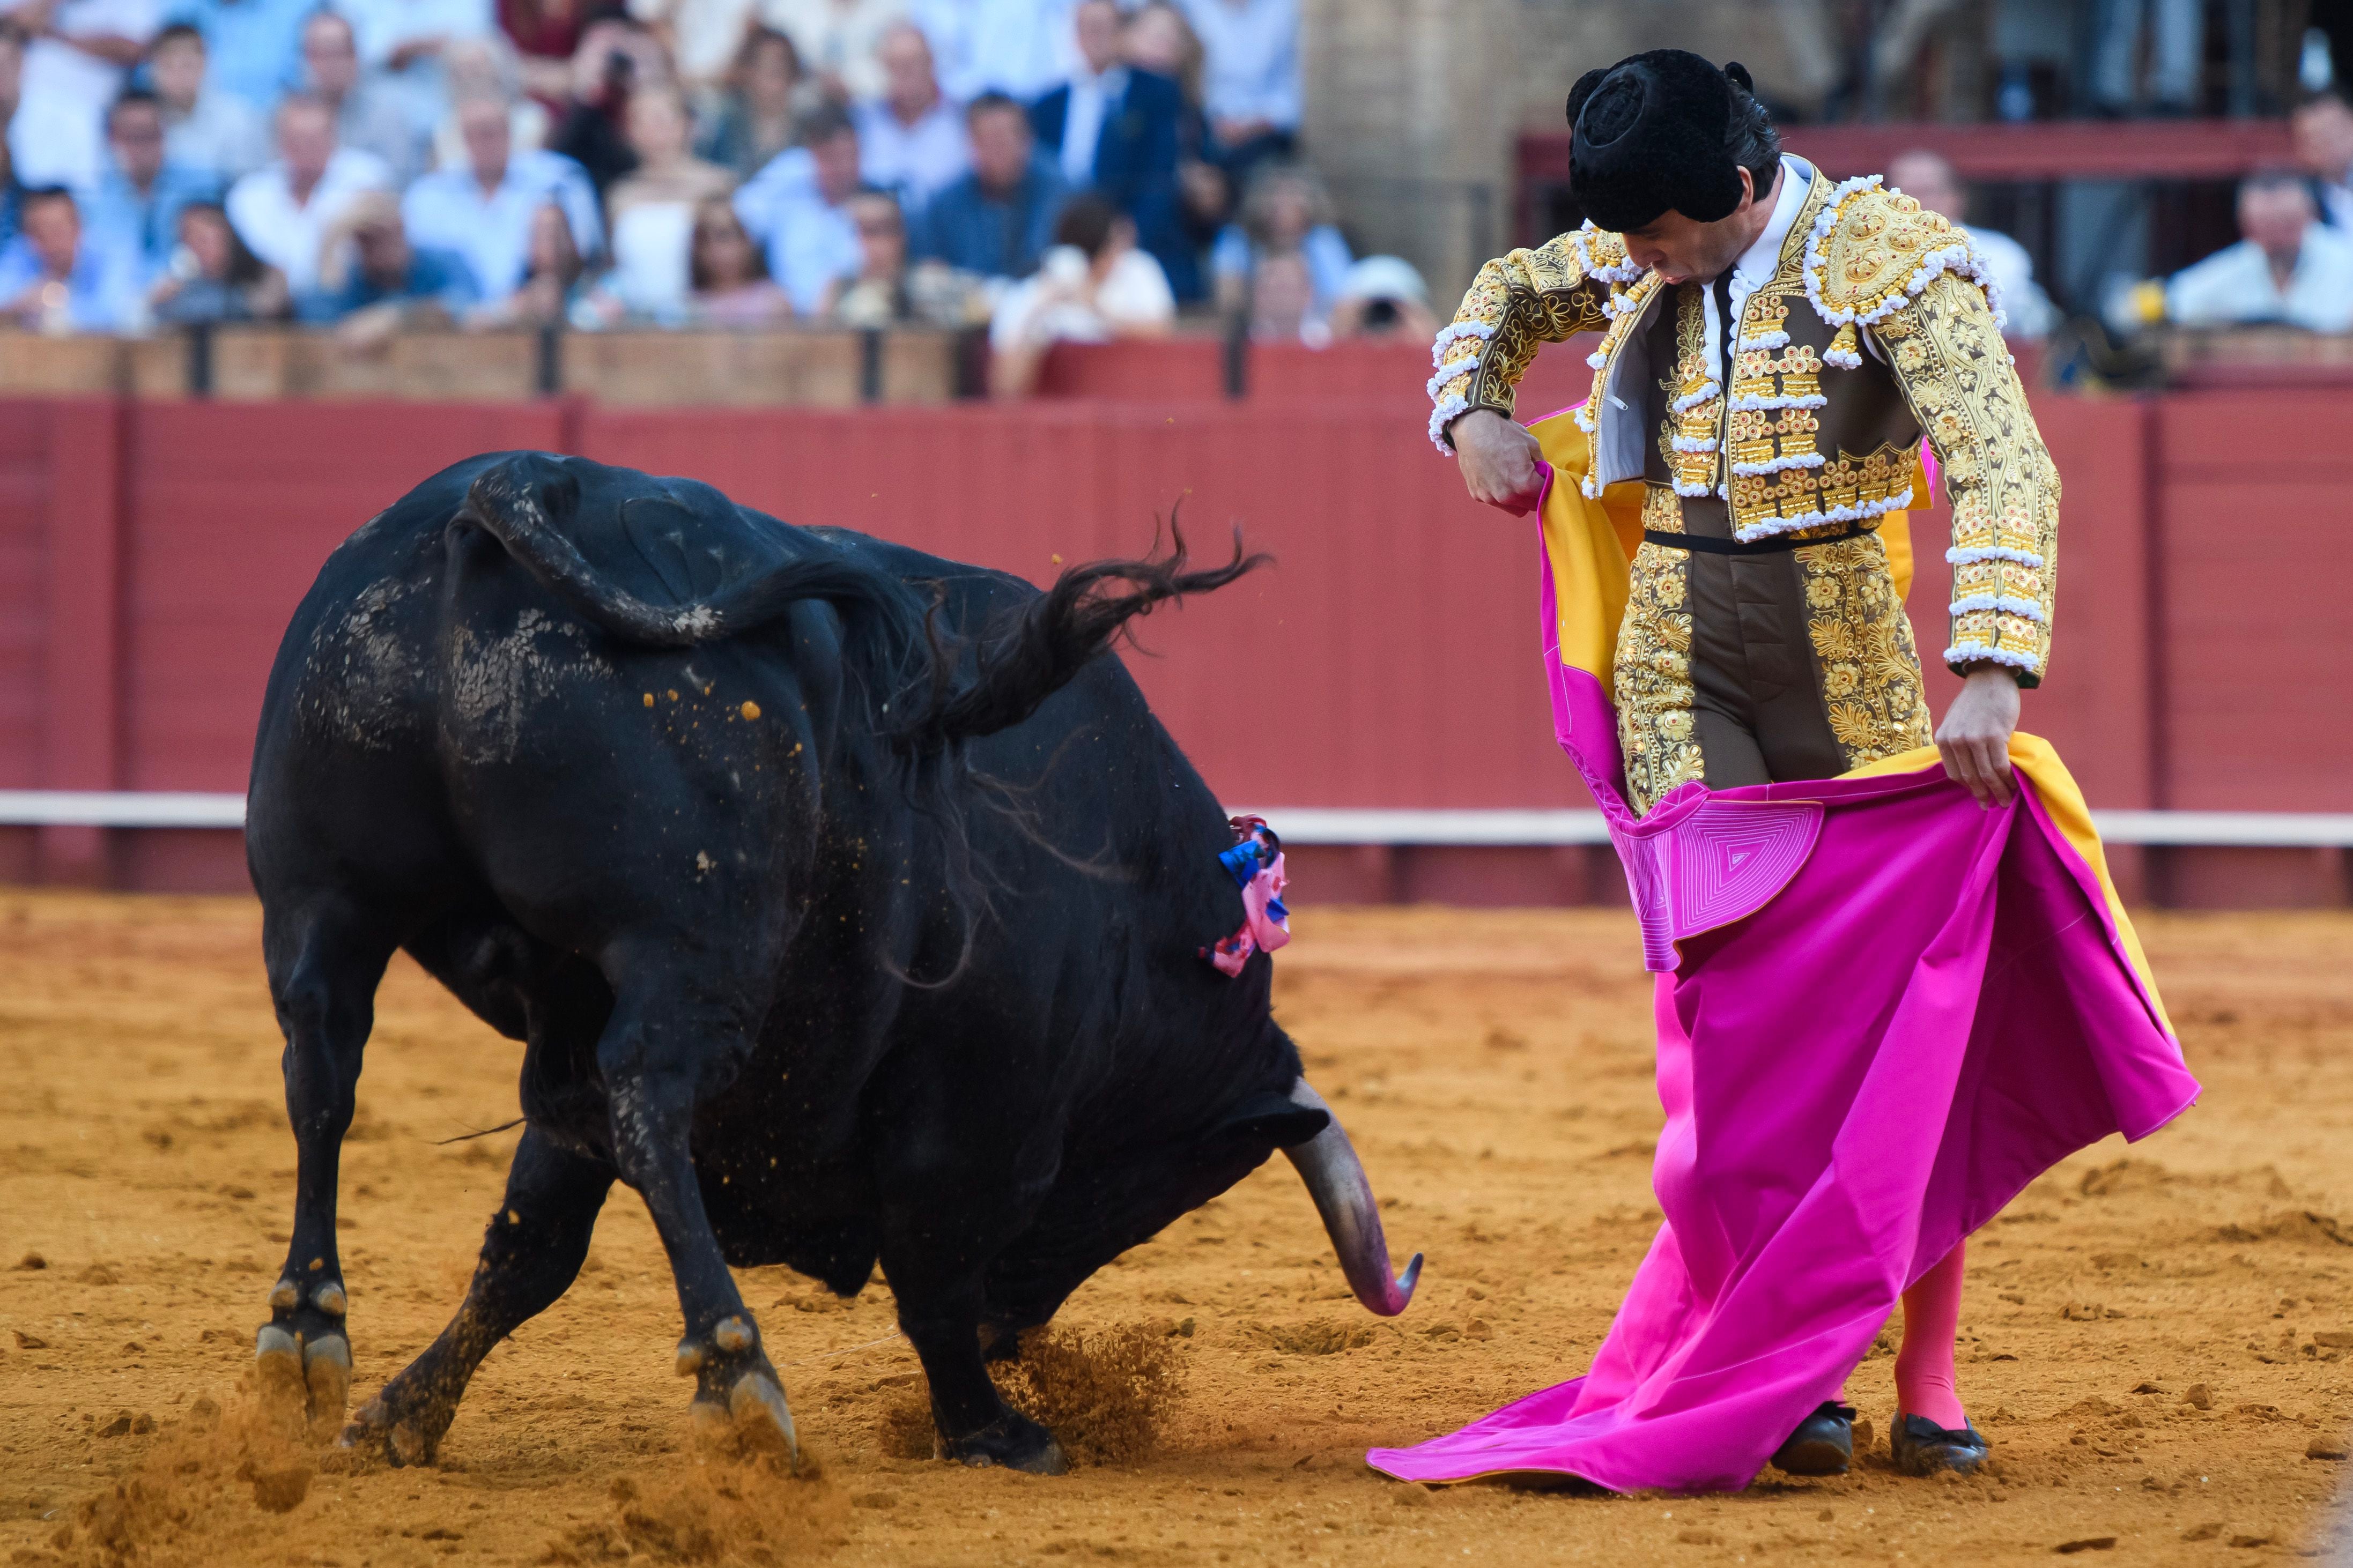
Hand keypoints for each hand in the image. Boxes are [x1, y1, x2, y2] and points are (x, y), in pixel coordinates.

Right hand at [1450, 407, 1545, 515]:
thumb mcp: (1531, 444)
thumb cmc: (1503, 433)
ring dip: (1518, 499)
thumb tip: (1544, 475)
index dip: (1547, 484)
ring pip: (1514, 508)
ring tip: (1513, 479)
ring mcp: (1490, 498)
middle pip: (1530, 505)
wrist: (1472, 428)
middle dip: (1534, 494)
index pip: (1545, 494)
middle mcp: (1507, 496)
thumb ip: (1541, 465)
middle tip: (1530, 478)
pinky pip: (1496, 502)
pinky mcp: (1477, 495)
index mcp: (1524, 484)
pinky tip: (1496, 477)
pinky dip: (1500, 494)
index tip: (1544, 477)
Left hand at [1936, 665, 2020, 807]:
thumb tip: (1971, 771)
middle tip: (1993, 806)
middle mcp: (1955, 741)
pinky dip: (2008, 779)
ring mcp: (1974, 739)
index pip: (1954, 774)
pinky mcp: (1994, 736)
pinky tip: (2014, 785)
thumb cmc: (1975, 702)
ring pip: (1986, 775)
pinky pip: (2001, 765)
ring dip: (1998, 791)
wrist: (1990, 678)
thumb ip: (1959, 745)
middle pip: (1970, 777)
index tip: (1979, 796)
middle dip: (1983, 795)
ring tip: (2006, 801)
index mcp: (1943, 740)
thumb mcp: (1957, 724)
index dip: (1969, 788)